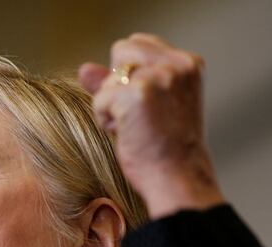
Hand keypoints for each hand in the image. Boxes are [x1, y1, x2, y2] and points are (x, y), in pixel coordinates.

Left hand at [79, 33, 224, 218]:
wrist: (177, 178)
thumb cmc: (162, 148)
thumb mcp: (146, 106)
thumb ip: (118, 82)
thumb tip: (84, 68)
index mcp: (188, 63)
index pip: (138, 44)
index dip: (129, 74)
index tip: (143, 104)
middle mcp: (177, 64)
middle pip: (121, 51)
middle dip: (118, 84)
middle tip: (138, 116)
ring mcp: (158, 77)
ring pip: (109, 78)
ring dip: (112, 104)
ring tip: (136, 127)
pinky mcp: (138, 93)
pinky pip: (101, 99)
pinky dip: (106, 119)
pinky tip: (128, 135)